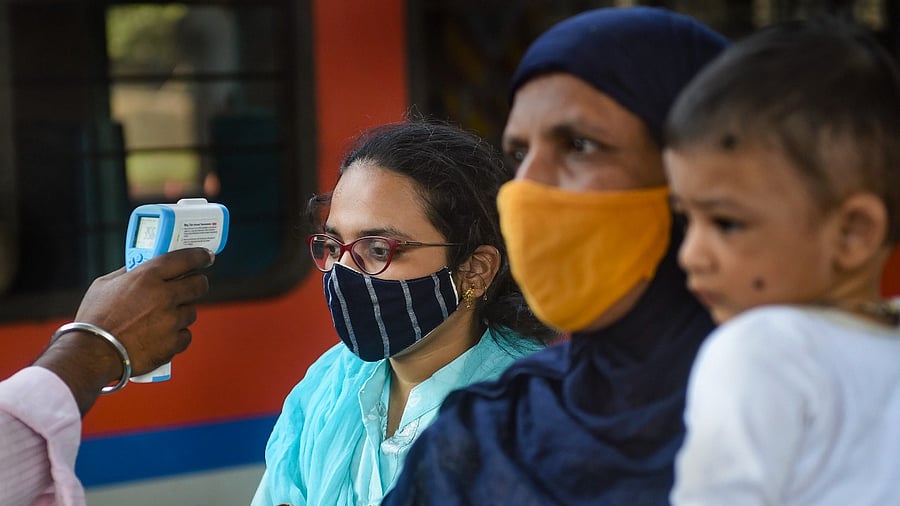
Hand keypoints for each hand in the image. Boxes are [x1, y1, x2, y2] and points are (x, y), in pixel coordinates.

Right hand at [75, 247, 213, 375]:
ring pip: (192, 311)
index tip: (206, 256)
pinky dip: (176, 335)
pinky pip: (186, 335)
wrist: (92, 354)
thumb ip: (129, 273)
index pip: (185, 259)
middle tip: (192, 285)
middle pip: (199, 284)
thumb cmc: (95, 318)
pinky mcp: (173, 343)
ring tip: (161, 318)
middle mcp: (164, 296)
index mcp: (147, 277)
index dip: (200, 256)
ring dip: (182, 312)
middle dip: (197, 283)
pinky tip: (161, 336)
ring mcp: (171, 321)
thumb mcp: (105, 285)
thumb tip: (143, 266)